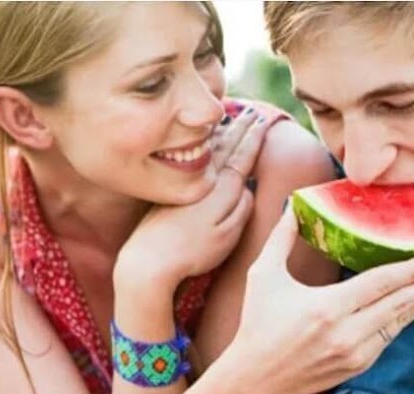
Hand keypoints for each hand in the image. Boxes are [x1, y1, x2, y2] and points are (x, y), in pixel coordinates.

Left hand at [113, 109, 266, 298]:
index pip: (242, 156)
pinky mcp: (171, 193)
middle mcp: (202, 182)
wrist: (148, 260)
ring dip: (221, 134)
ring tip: (231, 120)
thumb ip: (242, 207)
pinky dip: (203, 148)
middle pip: (225, 148)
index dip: (254, 138)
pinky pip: (194, 160)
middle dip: (241, 129)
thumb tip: (247, 187)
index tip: (264, 122)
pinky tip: (203, 145)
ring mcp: (185, 185)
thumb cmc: (193, 251)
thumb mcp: (227, 234)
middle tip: (254, 114)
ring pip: (207, 152)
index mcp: (221, 189)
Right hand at [230, 207, 413, 393]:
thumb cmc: (258, 323)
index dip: (411, 269)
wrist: (255, 378)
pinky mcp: (358, 367)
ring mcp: (356, 354)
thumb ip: (282, 236)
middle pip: (400, 304)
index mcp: (327, 309)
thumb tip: (293, 203)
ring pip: (400, 323)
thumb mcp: (263, 275)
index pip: (381, 284)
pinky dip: (405, 319)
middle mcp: (347, 334)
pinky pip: (389, 338)